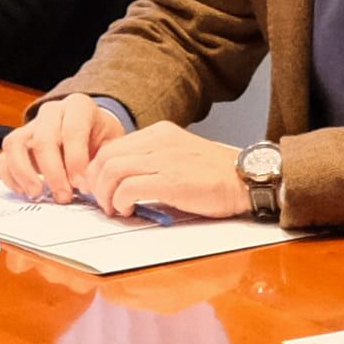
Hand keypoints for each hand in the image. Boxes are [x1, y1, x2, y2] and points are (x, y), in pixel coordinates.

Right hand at [1, 94, 128, 199]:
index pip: (72, 130)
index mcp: (79, 106)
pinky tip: (26, 191)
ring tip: (38, 193)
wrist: (92, 133)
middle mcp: (52, 112)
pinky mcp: (17, 143)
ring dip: (24, 173)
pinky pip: (3, 157)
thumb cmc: (102, 139)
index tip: (82, 184)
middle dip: (53, 172)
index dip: (76, 160)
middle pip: (43, 139)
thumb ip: (105, 160)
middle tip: (64, 196)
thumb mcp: (113, 144)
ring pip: (15, 144)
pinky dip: (10, 176)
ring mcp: (30, 126)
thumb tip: (95, 185)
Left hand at [75, 118, 260, 220]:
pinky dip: (120, 201)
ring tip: (115, 209)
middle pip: (106, 157)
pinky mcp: (171, 180)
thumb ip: (154, 162)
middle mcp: (159, 140)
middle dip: (96, 184)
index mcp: (160, 133)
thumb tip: (123, 181)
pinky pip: (129, 187)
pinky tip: (128, 210)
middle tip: (103, 203)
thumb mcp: (180, 156)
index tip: (100, 188)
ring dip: (105, 195)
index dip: (98, 171)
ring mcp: (165, 159)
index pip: (112, 146)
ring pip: (111, 171)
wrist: (247, 179)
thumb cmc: (217, 175)